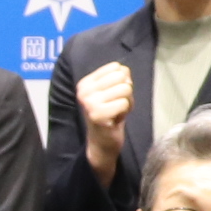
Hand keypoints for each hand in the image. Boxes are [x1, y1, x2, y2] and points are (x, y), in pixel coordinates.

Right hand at [78, 60, 134, 179]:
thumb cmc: (109, 115)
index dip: (123, 81)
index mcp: (85, 82)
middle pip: (122, 77)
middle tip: (117, 105)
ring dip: (127, 102)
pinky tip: (116, 119)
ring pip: (125, 89)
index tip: (114, 96)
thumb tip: (125, 73)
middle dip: (126, 92)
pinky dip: (125, 112)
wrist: (102, 142)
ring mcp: (89, 102)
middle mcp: (84, 90)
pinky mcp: (97, 114)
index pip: (116, 67)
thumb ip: (119, 77)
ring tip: (117, 112)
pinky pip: (124, 103)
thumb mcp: (112, 91)